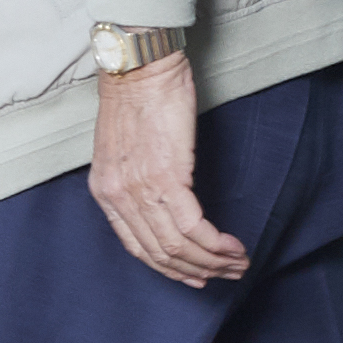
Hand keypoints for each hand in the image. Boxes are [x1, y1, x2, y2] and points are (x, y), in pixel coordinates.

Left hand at [88, 50, 246, 289]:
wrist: (140, 67)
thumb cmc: (138, 98)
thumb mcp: (124, 149)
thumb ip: (136, 181)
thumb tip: (165, 205)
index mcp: (105, 192)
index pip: (136, 247)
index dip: (168, 268)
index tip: (193, 276)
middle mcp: (118, 196)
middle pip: (159, 253)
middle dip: (196, 271)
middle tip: (225, 275)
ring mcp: (140, 188)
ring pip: (177, 245)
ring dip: (212, 261)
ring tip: (237, 264)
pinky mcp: (167, 176)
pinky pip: (193, 226)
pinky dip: (216, 244)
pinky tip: (233, 248)